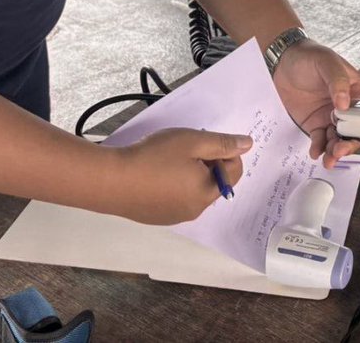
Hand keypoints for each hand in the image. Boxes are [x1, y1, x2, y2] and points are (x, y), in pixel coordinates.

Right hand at [107, 127, 250, 224]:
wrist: (111, 180)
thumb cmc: (154, 157)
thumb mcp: (192, 141)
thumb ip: (222, 143)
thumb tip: (248, 144)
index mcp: (208, 193)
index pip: (234, 171)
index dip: (223, 151)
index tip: (200, 142)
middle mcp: (195, 210)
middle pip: (214, 181)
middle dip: (205, 162)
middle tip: (182, 149)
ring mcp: (175, 217)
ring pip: (194, 190)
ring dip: (188, 173)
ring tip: (166, 160)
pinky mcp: (157, 217)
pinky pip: (175, 199)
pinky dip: (172, 185)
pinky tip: (154, 174)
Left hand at [272, 39, 359, 168]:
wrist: (283, 61)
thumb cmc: (311, 56)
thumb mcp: (327, 63)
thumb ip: (337, 82)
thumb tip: (344, 104)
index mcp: (357, 92)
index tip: (355, 135)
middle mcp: (347, 108)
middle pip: (354, 132)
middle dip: (348, 145)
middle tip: (338, 151)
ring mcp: (330, 117)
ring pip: (338, 140)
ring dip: (334, 152)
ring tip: (328, 160)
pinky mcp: (315, 124)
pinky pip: (320, 140)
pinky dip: (319, 148)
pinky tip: (315, 152)